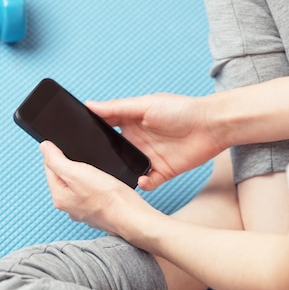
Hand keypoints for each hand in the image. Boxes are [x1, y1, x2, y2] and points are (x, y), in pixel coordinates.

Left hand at [39, 141, 154, 235]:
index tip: (71, 148)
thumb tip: (44, 147)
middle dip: (73, 164)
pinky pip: (93, 192)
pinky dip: (98, 185)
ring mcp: (84, 210)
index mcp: (59, 197)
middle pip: (64, 176)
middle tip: (87, 160)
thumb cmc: (108, 197)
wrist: (132, 216)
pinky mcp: (99, 211)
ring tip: (98, 171)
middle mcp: (69, 206)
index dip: (58, 153)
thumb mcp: (76, 172)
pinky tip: (106, 183)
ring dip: (87, 174)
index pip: (49, 168)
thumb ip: (55, 160)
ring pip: (80, 184)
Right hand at [87, 93, 222, 190]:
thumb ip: (116, 108)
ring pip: (127, 170)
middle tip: (90, 166)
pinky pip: (147, 182)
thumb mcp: (145, 105)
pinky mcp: (162, 171)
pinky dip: (143, 184)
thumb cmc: (180, 109)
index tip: (77, 139)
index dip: (92, 134)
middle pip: (114, 153)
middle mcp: (137, 141)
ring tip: (111, 178)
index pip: (106, 129)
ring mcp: (149, 157)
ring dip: (120, 174)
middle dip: (103, 159)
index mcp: (130, 123)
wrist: (211, 125)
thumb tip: (89, 105)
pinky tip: (141, 181)